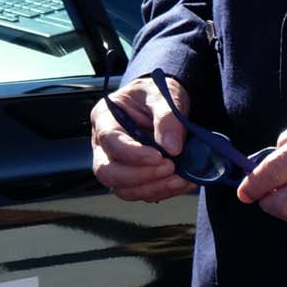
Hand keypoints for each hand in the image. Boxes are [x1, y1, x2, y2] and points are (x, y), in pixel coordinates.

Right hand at [90, 73, 195, 202]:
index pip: (110, 141)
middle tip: (170, 168)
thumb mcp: (164, 94)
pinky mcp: (131, 177)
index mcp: (104, 117)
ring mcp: (115, 163)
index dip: (133, 153)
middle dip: (140, 176)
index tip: (160, 156)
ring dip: (154, 188)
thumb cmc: (157, 94)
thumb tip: (172, 148)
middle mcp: (103, 145)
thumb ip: (167, 117)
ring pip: (123, 189)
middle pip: (107, 172)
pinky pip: (141, 193)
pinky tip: (182, 181)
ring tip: (181, 179)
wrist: (164, 104)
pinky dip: (163, 191)